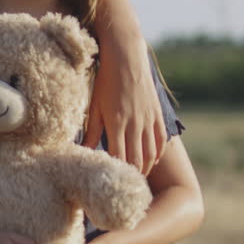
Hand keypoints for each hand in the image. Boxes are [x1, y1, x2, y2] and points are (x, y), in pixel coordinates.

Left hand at [83, 49, 166, 173]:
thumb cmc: (106, 80)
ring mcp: (148, 119)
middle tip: (126, 186)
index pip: (119, 157)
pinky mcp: (157, 113)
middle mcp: (135, 123)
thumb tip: (83, 151)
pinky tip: (152, 159)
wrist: (126, 57)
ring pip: (151, 153)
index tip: (112, 181)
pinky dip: (158, 153)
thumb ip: (91, 130)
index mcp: (116, 122)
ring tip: (138, 177)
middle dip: (132, 175)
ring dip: (146, 167)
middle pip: (137, 159)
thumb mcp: (94, 105)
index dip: (117, 172)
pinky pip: (161, 139)